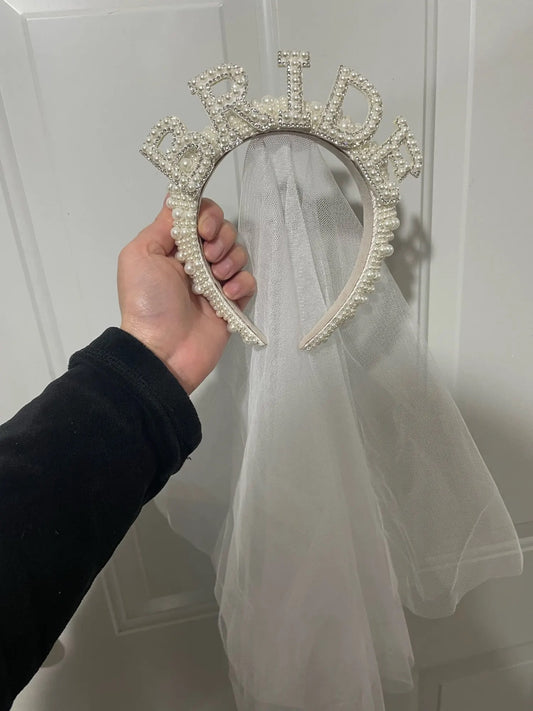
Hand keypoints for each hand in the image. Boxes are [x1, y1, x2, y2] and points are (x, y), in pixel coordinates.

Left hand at [118, 197, 254, 393]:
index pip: (200, 216)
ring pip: (238, 254)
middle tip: (208, 257)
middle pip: (223, 231)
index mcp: (174, 247)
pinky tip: (226, 295)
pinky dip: (241, 283)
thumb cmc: (147, 301)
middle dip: (221, 238)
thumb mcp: (140, 255)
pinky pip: (248, 282)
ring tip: (215, 279)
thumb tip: (178, 199)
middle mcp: (196, 261)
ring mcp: (216, 282)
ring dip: (230, 260)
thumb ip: (162, 225)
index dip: (207, 215)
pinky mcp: (232, 304)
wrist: (161, 350)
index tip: (202, 230)